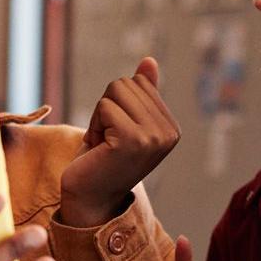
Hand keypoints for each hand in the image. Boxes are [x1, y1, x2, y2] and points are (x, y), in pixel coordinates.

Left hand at [60, 58, 179, 225]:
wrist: (89, 199)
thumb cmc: (102, 160)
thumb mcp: (123, 122)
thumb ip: (141, 94)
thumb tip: (149, 60)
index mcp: (171, 127)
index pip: (139, 82)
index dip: (117, 103)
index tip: (115, 133)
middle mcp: (168, 133)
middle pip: (126, 83)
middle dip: (106, 108)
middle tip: (106, 140)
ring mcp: (154, 137)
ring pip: (115, 91)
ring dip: (99, 117)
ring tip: (103, 144)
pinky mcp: (133, 140)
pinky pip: (105, 107)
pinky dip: (94, 126)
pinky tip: (98, 150)